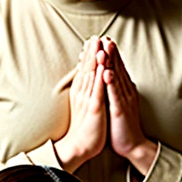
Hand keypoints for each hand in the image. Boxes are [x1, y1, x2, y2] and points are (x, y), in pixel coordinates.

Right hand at [55, 37, 107, 170]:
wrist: (80, 146)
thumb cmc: (86, 127)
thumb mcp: (86, 105)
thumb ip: (87, 92)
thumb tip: (87, 82)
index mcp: (83, 92)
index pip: (86, 69)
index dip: (90, 54)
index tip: (93, 39)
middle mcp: (83, 93)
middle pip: (87, 68)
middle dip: (92, 51)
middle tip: (94, 35)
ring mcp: (88, 100)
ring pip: (91, 75)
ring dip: (94, 59)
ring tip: (97, 43)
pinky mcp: (94, 108)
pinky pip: (97, 91)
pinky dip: (99, 78)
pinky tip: (101, 67)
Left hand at [103, 38, 157, 174]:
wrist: (134, 145)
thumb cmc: (123, 126)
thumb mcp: (118, 103)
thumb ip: (115, 90)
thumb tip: (110, 79)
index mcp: (124, 90)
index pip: (117, 68)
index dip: (110, 54)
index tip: (103, 40)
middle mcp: (126, 91)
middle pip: (118, 67)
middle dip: (111, 52)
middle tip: (105, 36)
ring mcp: (124, 100)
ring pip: (116, 77)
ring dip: (111, 61)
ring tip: (106, 47)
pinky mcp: (120, 110)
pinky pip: (115, 94)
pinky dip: (111, 82)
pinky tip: (106, 72)